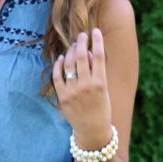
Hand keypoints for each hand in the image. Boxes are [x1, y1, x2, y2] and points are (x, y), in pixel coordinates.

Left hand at [52, 27, 111, 148]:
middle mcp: (86, 86)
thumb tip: (88, 53)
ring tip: (73, 45)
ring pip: (69, 64)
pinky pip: (58, 77)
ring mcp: (73, 92)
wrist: (92, 131)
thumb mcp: (104, 90)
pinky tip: (62, 58)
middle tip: (81, 34)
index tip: (95, 31)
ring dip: (71, 51)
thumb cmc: (101, 108)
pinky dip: (59, 66)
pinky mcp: (63, 97)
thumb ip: (97, 71)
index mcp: (100, 83)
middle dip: (81, 42)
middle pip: (82, 56)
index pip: (99, 55)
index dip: (97, 40)